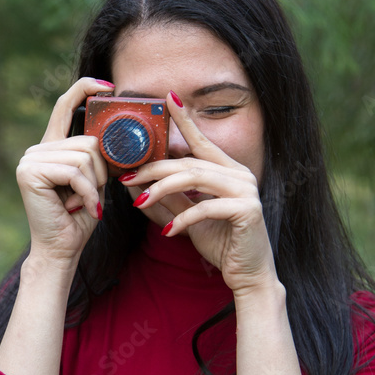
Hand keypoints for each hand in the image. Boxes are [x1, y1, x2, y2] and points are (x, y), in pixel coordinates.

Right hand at [16, 78, 112, 265]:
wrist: (62, 249)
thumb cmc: (81, 217)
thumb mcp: (95, 180)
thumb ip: (99, 156)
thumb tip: (121, 133)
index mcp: (52, 147)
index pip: (65, 106)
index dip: (85, 90)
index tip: (108, 87)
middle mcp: (38, 148)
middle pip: (87, 141)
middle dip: (101, 171)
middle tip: (91, 196)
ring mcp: (30, 159)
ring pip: (84, 156)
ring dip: (93, 185)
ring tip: (83, 203)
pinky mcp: (29, 172)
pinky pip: (74, 172)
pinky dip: (86, 193)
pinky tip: (80, 208)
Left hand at [119, 92, 277, 294]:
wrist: (247, 274)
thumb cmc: (221, 243)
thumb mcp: (190, 217)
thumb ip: (171, 198)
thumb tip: (138, 184)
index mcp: (228, 171)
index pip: (202, 141)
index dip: (185, 120)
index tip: (168, 99)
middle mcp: (240, 174)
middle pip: (189, 162)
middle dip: (154, 168)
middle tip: (127, 176)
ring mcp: (246, 191)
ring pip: (195, 178)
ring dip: (162, 189)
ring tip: (139, 200)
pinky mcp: (247, 210)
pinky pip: (205, 207)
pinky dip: (182, 219)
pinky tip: (168, 231)